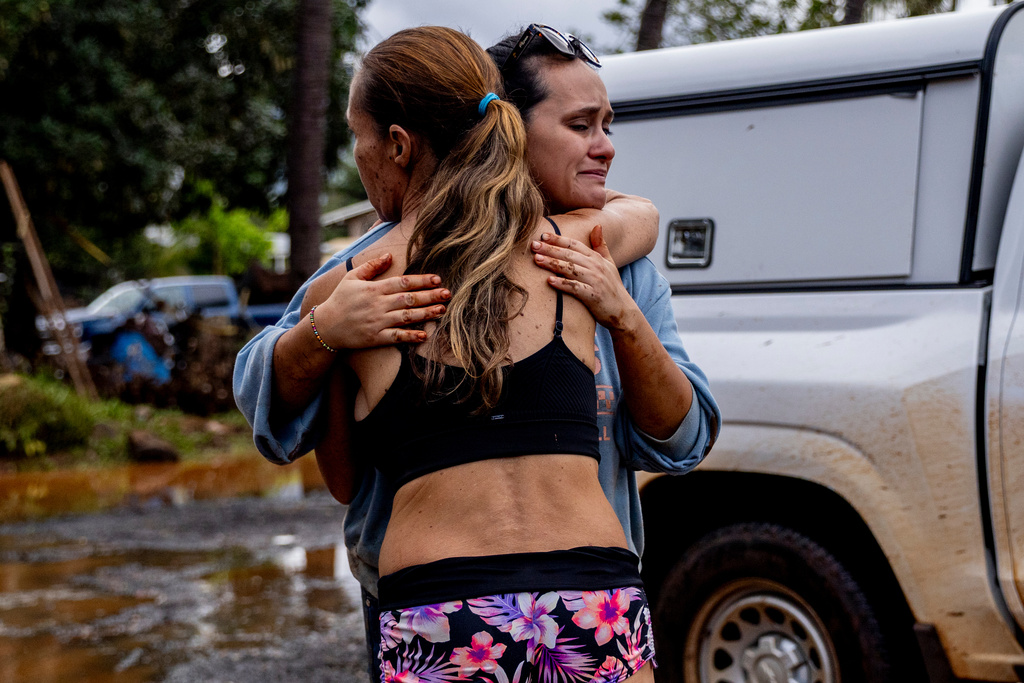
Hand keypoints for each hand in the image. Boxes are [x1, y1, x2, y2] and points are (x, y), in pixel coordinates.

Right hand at [313, 253, 449, 347]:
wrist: (325, 327)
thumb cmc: (340, 300)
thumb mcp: (352, 278)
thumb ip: (371, 266)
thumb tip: (389, 256)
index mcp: (374, 289)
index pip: (402, 282)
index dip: (421, 280)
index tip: (437, 279)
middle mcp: (378, 305)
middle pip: (409, 299)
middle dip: (430, 296)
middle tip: (448, 293)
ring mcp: (377, 322)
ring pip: (406, 317)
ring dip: (425, 314)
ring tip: (442, 310)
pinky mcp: (375, 338)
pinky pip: (396, 337)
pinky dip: (410, 336)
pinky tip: (424, 335)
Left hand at [531, 225, 637, 330]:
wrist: (623, 311)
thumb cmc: (612, 287)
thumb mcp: (609, 264)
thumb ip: (601, 245)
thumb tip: (597, 225)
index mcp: (597, 258)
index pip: (575, 245)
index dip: (559, 239)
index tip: (543, 235)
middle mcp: (596, 267)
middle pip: (570, 255)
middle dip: (550, 249)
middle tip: (534, 245)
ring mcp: (595, 281)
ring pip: (570, 269)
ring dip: (553, 264)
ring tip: (537, 259)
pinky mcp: (593, 296)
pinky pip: (575, 288)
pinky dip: (562, 284)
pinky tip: (549, 281)